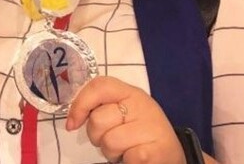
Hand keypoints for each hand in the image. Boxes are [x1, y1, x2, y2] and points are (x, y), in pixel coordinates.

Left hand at [66, 76, 184, 163]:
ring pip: (109, 142)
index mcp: (130, 92)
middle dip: (97, 136)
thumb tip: (73, 119)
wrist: (170, 154)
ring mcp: (151, 127)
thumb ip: (101, 107)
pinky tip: (136, 157)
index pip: (99, 86)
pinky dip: (126, 162)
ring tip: (125, 149)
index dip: (80, 104)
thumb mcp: (123, 112)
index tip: (72, 124)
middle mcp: (141, 105)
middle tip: (113, 140)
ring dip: (111, 153)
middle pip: (98, 119)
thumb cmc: (140, 132)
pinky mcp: (157, 150)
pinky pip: (127, 157)